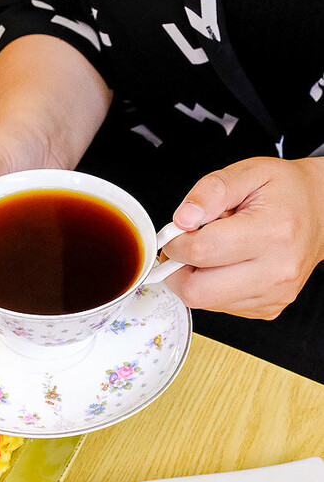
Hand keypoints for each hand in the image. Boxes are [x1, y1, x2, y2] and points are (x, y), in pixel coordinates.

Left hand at [162, 156, 323, 318]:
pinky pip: (222, 307)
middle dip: (176, 270)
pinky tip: (226, 265)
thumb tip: (183, 219)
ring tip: (213, 252)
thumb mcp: (248, 173)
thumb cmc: (286, 192)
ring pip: (206, 303)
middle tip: (181, 249)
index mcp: (272, 232)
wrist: (322, 211)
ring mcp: (274, 294)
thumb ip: (210, 191)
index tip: (173, 234)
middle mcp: (276, 270)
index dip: (175, 243)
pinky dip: (212, 288)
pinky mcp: (268, 308)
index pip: (202, 251)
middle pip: (198, 291)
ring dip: (195, 279)